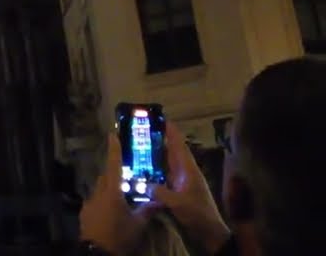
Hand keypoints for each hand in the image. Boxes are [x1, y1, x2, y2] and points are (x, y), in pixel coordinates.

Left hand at [79, 133, 151, 255]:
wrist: (98, 252)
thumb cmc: (120, 235)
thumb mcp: (138, 224)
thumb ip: (147, 210)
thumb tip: (159, 200)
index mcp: (111, 192)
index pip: (113, 166)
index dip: (114, 150)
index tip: (112, 135)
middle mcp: (97, 193)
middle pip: (105, 177)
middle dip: (114, 174)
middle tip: (126, 176)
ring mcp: (89, 203)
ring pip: (99, 189)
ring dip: (109, 189)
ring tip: (121, 196)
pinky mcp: (84, 213)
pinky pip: (94, 201)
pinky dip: (102, 201)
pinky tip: (110, 211)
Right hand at [147, 122, 228, 253]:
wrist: (209, 231)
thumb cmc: (197, 213)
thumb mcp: (178, 202)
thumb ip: (160, 192)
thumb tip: (144, 184)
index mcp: (188, 170)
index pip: (179, 145)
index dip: (171, 132)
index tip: (160, 119)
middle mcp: (186, 172)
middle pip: (173, 151)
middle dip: (160, 139)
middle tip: (143, 131)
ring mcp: (183, 181)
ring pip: (168, 162)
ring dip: (157, 154)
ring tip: (141, 146)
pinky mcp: (179, 190)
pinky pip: (165, 174)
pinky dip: (156, 169)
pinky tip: (145, 169)